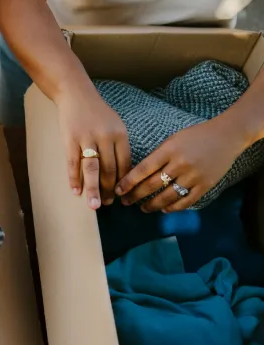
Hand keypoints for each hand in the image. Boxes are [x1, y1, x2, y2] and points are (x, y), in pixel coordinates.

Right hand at [56, 86, 130, 209]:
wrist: (75, 94)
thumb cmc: (96, 112)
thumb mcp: (114, 125)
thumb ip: (118, 145)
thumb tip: (119, 172)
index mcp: (120, 134)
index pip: (124, 164)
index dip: (123, 182)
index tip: (121, 196)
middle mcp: (105, 137)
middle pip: (109, 169)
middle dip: (108, 190)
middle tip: (107, 205)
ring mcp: (87, 138)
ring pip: (92, 169)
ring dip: (93, 189)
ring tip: (94, 205)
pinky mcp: (70, 139)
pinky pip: (73, 163)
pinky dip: (74, 178)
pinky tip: (75, 190)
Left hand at [116, 118, 245, 212]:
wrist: (226, 136)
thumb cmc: (195, 136)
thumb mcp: (172, 140)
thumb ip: (157, 155)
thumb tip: (139, 174)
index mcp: (168, 150)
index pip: (143, 169)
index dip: (129, 182)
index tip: (118, 190)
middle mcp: (179, 164)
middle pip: (152, 184)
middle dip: (136, 195)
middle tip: (125, 202)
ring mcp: (193, 176)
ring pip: (168, 196)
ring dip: (152, 205)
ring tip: (143, 208)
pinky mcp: (206, 185)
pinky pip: (186, 201)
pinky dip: (174, 207)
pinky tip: (164, 209)